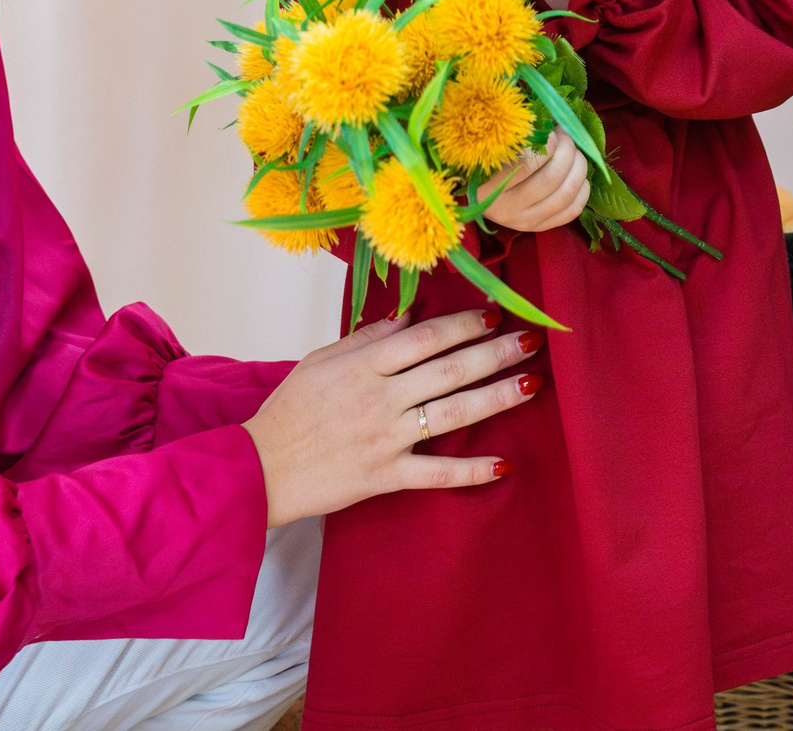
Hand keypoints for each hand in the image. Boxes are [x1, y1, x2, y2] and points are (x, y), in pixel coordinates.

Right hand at [242, 308, 544, 525]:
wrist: (260, 469)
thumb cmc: (289, 410)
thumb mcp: (321, 361)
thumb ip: (367, 338)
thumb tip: (409, 316)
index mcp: (363, 365)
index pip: (425, 338)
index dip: (464, 324)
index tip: (495, 315)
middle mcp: (380, 399)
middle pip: (449, 370)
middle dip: (494, 353)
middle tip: (532, 341)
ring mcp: (386, 439)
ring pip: (451, 414)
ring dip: (495, 398)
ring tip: (531, 383)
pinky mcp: (386, 476)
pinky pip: (436, 473)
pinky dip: (471, 471)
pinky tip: (504, 465)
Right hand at [484, 126, 591, 233]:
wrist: (479, 198)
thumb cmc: (485, 166)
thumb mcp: (492, 151)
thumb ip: (518, 140)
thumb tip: (551, 127)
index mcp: (489, 186)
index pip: (526, 164)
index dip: (547, 145)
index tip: (551, 133)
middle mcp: (507, 208)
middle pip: (551, 178)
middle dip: (567, 151)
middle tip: (565, 137)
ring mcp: (525, 221)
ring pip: (565, 194)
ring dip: (578, 167)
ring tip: (575, 153)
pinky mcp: (539, 227)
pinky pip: (572, 211)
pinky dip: (582, 190)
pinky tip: (579, 175)